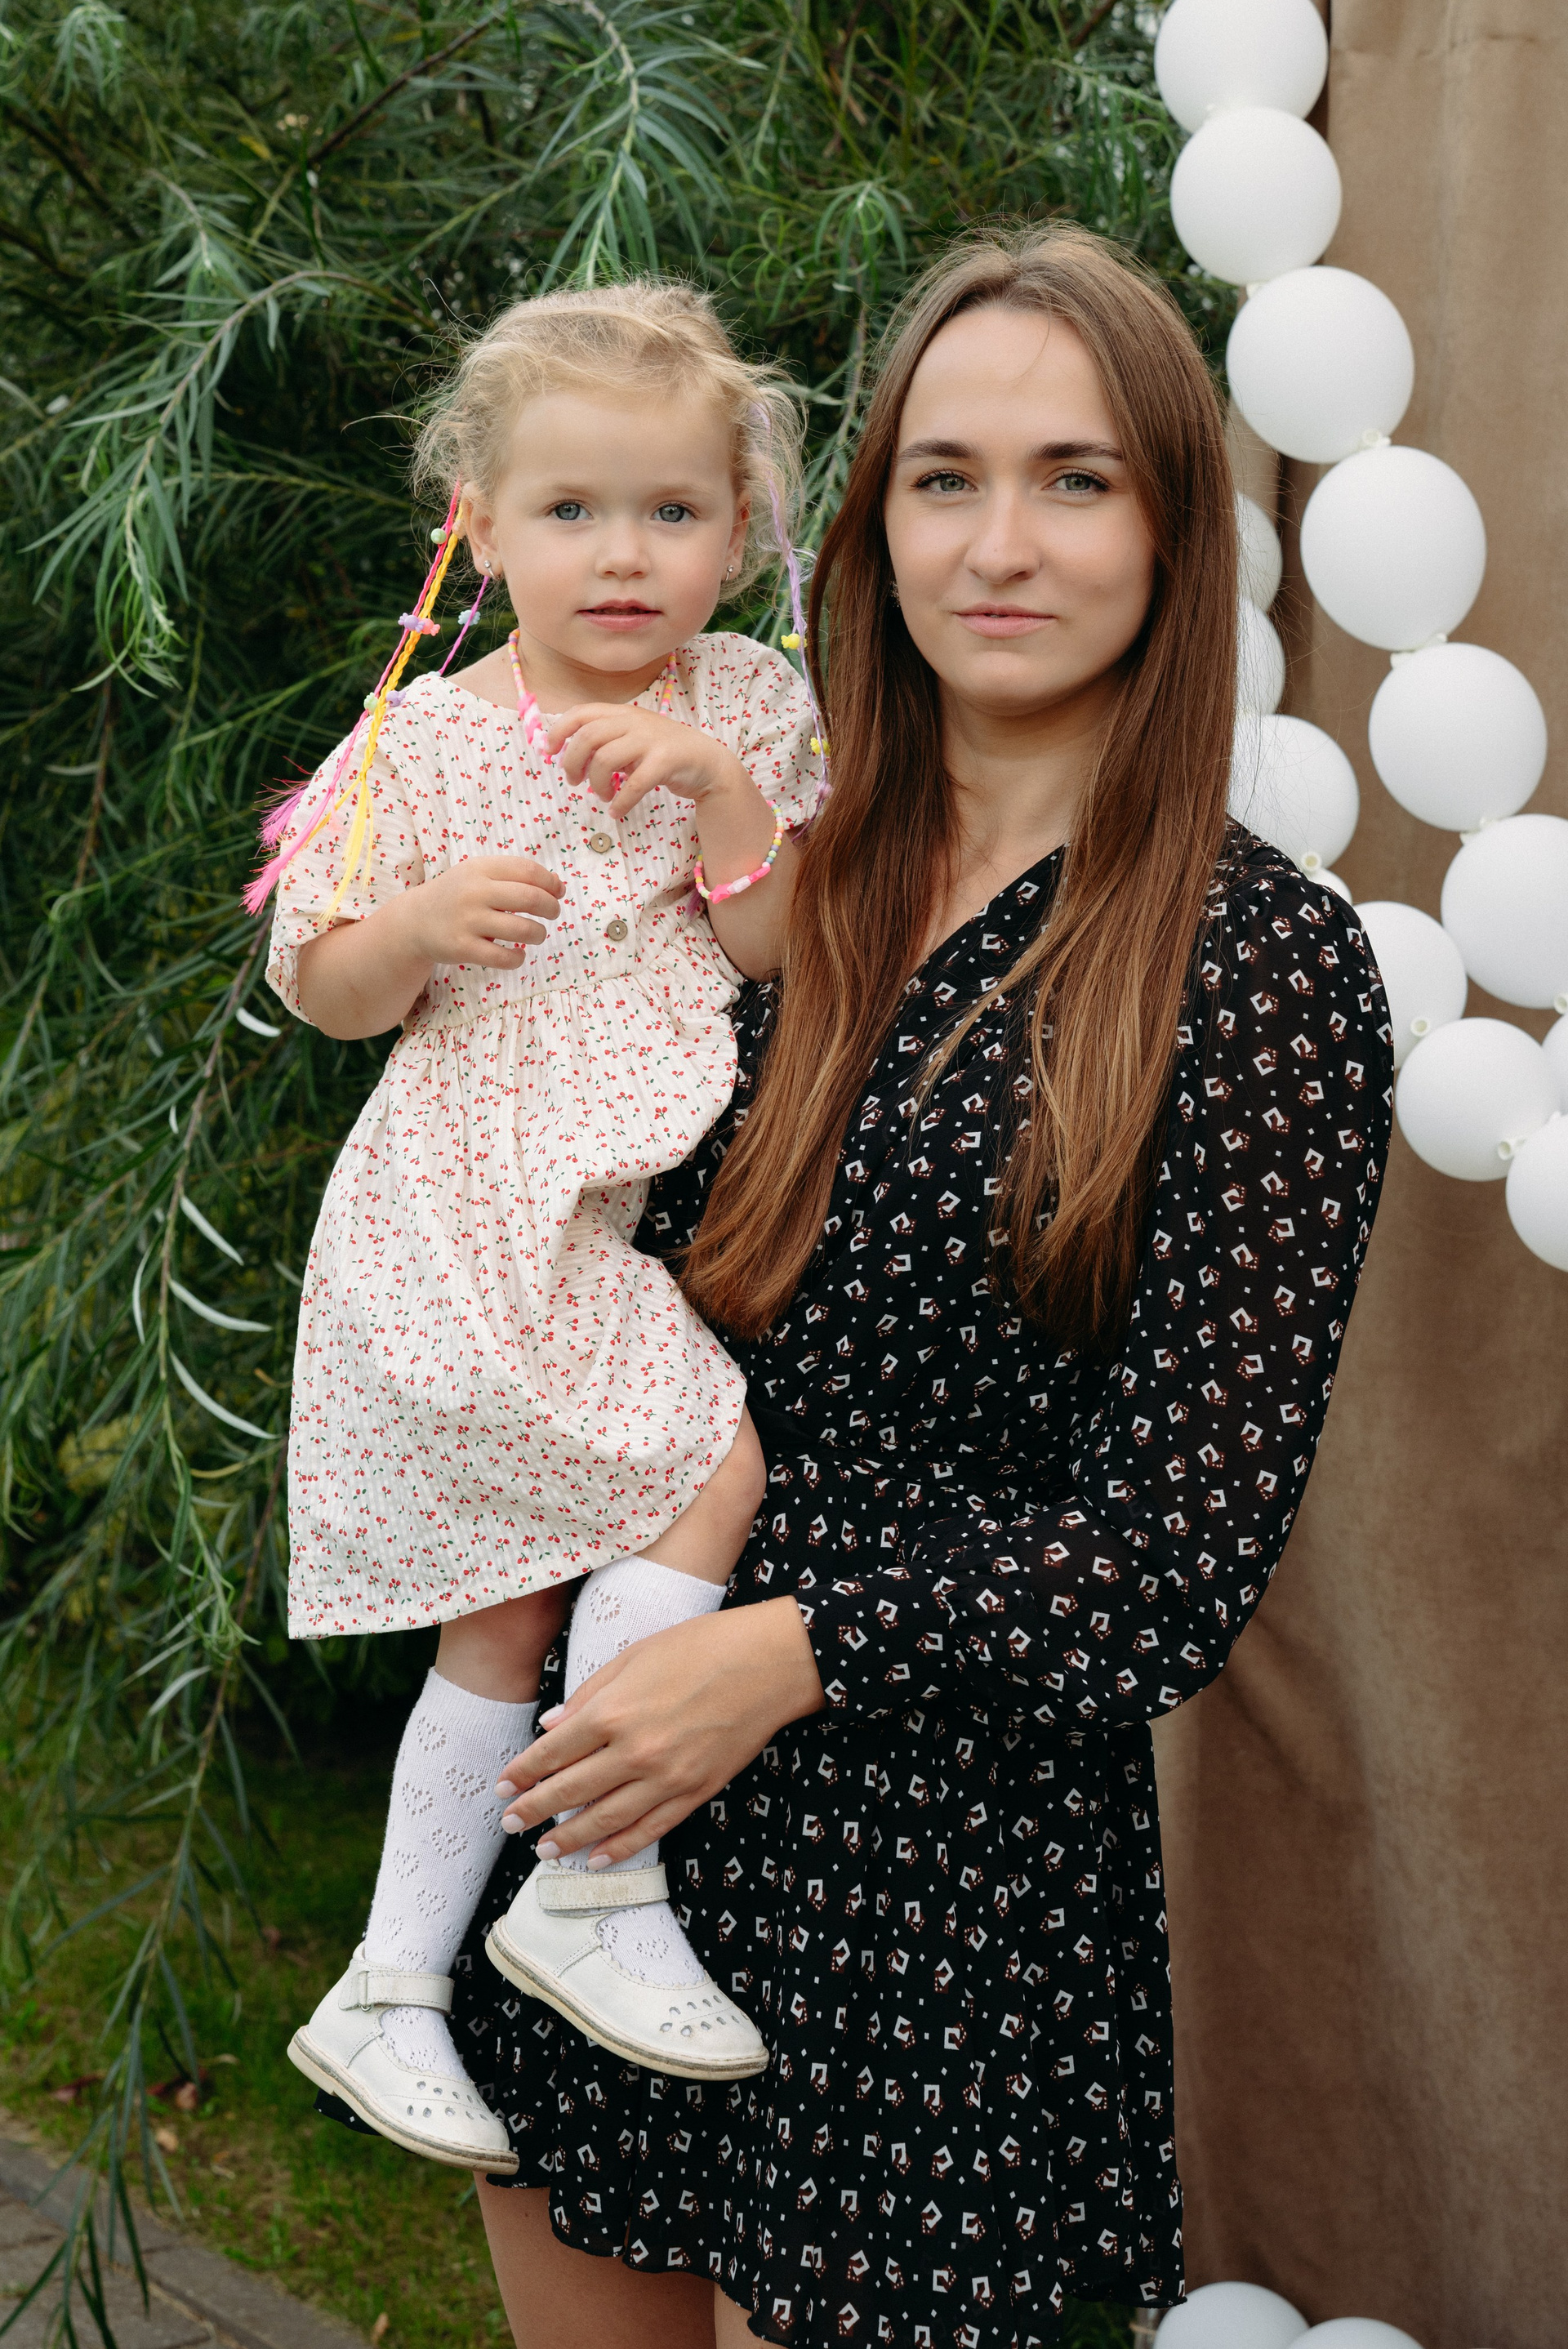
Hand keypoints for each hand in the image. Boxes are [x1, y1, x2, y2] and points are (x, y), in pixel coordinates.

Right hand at [389, 854, 562, 969]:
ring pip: (522, 930)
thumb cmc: (458, 895)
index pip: (528, 870)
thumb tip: (559, 885)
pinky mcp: (462, 948)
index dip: (550, 883)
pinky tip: (518, 955)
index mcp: (480, 868)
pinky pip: (503, 958)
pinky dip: (518, 958)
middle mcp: (473, 891)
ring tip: (536, 935)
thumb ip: (515, 876)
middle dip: (551, 908)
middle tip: (552, 914)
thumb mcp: (480, 875)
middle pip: (530, 898)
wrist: (416, 920)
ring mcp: (467, 920)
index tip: (558, 893)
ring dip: (538, 934)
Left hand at [494, 1597, 824, 1863]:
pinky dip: (619, 1848)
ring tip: (543, 1850)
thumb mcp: (635, 1655)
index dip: (523, 1772)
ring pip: (605, 1819)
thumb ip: (590, 1693)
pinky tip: (596, 1858)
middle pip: (570, 1791)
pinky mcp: (695, 1791)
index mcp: (614, 1711)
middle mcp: (634, 1751)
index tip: (502, 1786)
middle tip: (510, 1823)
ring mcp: (666, 1777)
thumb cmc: (702, 1646)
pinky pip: (649, 1829)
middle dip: (534, 1810)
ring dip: (569, 1838)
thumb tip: (552, 1725)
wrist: (768, 1663)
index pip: (553, 1752)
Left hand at [548, 703, 752, 815]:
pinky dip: (621, 802)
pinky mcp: (665, 761)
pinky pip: (634, 784)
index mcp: (622, 713)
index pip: (581, 713)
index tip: (549, 752)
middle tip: (576, 782)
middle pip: (588, 737)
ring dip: (597, 784)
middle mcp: (634, 721)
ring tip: (604, 796)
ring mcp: (650, 740)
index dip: (559, 731)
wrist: (707, 762)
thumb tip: (568, 753)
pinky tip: (617, 811)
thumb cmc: (662, 753)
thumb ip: (604, 740)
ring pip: (606, 759)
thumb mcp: (631, 738)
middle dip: (573, 763)